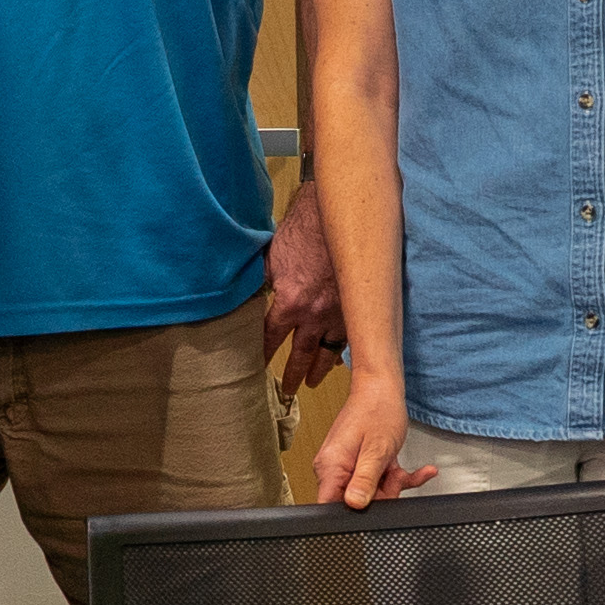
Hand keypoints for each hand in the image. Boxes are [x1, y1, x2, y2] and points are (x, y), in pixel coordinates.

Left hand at [259, 201, 346, 391]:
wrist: (338, 214)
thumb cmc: (302, 230)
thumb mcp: (272, 256)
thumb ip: (262, 281)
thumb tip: (248, 296)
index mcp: (289, 303)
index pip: (270, 338)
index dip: (263, 354)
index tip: (257, 367)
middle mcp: (314, 315)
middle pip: (300, 353)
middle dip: (293, 373)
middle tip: (287, 390)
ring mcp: (338, 313)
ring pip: (327, 350)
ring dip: (319, 369)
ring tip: (313, 382)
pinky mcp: (357, 307)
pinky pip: (349, 337)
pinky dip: (343, 350)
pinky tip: (340, 359)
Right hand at [308, 374, 433, 507]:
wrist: (381, 388)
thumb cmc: (378, 410)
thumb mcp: (377, 450)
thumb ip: (365, 480)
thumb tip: (355, 505)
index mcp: (331, 466)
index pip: (330, 505)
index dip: (351, 514)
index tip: (373, 507)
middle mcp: (334, 468)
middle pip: (354, 503)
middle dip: (382, 495)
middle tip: (393, 479)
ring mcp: (347, 467)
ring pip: (370, 493)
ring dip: (392, 484)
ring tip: (401, 469)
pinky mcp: (358, 465)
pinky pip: (378, 481)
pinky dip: (397, 478)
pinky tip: (417, 473)